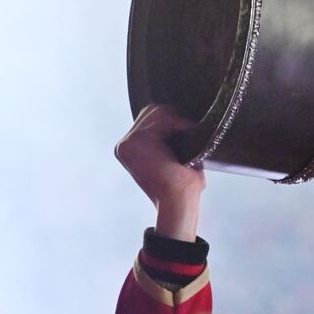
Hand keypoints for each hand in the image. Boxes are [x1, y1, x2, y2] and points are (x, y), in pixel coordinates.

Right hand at [114, 104, 204, 240]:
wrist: (177, 201)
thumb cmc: (181, 186)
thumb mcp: (175, 159)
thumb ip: (171, 141)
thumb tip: (185, 124)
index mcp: (131, 149)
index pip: (149, 118)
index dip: (170, 122)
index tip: (185, 134)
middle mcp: (125, 144)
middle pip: (152, 111)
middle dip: (172, 120)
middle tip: (188, 136)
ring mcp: (127, 142)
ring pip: (157, 112)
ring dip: (175, 123)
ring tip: (186, 140)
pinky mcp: (134, 141)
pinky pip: (160, 117)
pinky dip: (177, 123)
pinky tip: (185, 137)